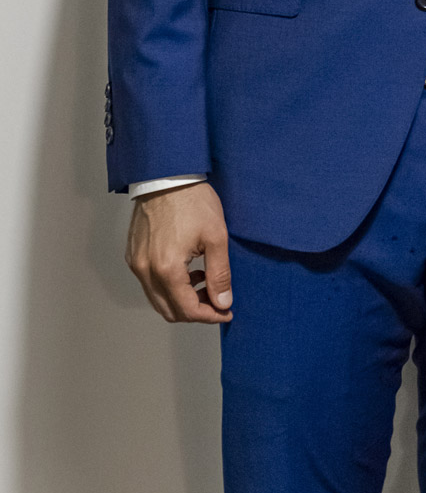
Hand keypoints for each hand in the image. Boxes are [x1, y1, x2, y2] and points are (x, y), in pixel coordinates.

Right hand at [126, 181, 233, 323]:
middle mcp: (146, 270)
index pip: (187, 310)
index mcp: (166, 268)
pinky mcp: (133, 255)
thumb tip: (223, 302)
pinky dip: (169, 286)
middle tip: (217, 300)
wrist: (167, 176)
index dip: (209, 316)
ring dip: (182, 299)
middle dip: (195, 311)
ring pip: (157, 299)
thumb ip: (220, 275)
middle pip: (169, 311)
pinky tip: (188, 270)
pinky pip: (150, 283)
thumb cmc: (192, 201)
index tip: (226, 311)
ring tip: (205, 281)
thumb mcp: (216, 237)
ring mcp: (136, 263)